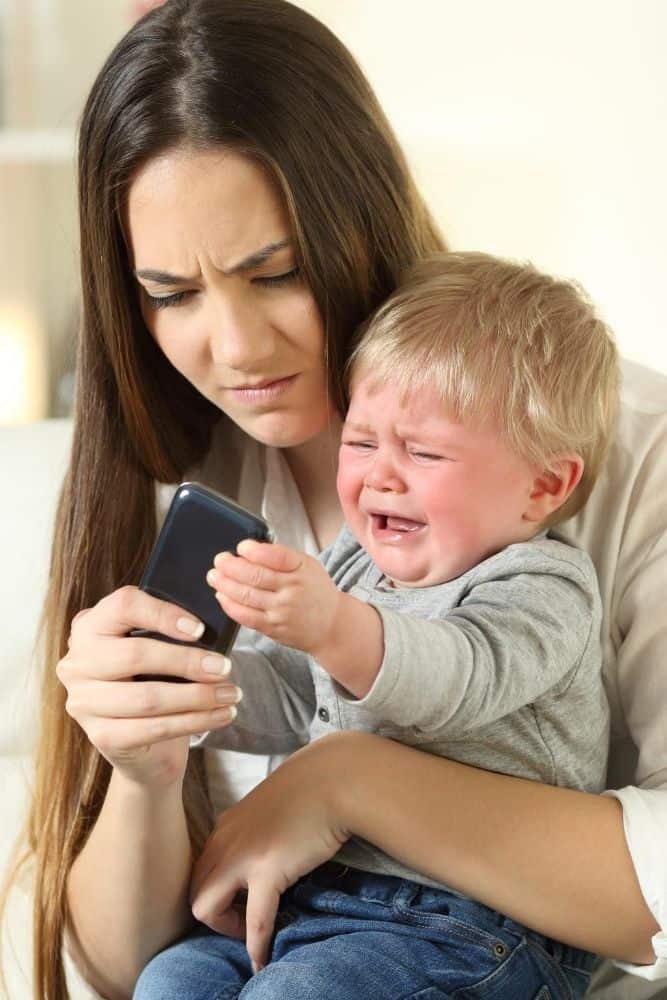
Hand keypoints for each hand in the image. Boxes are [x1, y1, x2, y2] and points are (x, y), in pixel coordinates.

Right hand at [57, 585, 241, 786]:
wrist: (143, 743)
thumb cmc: (153, 680)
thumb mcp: (155, 648)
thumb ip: (169, 633)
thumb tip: (213, 631)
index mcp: (90, 626)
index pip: (124, 606)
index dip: (164, 614)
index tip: (201, 629)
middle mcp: (78, 662)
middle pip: (136, 655)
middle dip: (188, 661)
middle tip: (225, 667)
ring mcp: (84, 702)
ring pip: (148, 697)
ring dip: (198, 696)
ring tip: (231, 694)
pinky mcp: (101, 736)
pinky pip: (154, 728)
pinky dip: (194, 721)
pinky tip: (221, 715)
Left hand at [189, 735, 351, 972]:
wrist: (335, 778)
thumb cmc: (311, 791)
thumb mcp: (269, 808)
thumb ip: (256, 830)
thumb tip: (264, 853)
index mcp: (225, 827)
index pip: (200, 872)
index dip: (217, 894)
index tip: (242, 902)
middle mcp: (225, 841)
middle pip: (195, 893)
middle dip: (215, 916)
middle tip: (245, 920)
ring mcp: (243, 855)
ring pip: (206, 909)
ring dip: (227, 929)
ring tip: (252, 935)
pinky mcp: (269, 869)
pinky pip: (255, 920)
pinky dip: (256, 945)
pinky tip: (262, 960)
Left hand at [209, 540, 342, 656]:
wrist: (331, 626)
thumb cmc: (316, 592)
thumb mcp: (308, 566)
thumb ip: (282, 557)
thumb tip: (250, 550)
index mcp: (302, 569)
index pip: (276, 556)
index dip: (254, 550)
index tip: (241, 546)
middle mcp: (293, 590)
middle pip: (255, 576)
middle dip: (231, 566)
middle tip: (219, 560)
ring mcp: (282, 610)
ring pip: (246, 595)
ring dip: (225, 584)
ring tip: (214, 576)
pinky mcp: (273, 628)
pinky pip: (246, 616)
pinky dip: (230, 605)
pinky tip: (221, 596)